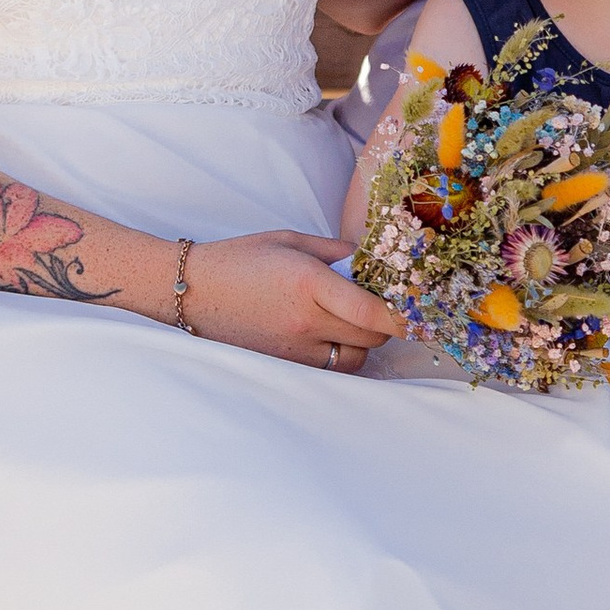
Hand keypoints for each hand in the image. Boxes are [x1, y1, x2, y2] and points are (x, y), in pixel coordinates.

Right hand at [181, 231, 404, 371]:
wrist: (192, 291)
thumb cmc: (241, 259)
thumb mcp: (291, 241)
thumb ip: (336, 251)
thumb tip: (372, 262)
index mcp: (308, 283)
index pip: (372, 311)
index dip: (403, 315)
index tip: (418, 307)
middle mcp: (304, 321)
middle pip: (372, 337)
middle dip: (387, 323)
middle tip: (381, 303)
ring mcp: (294, 349)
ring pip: (356, 359)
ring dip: (365, 343)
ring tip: (352, 321)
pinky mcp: (286, 364)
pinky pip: (331, 369)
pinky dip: (341, 356)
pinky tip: (332, 336)